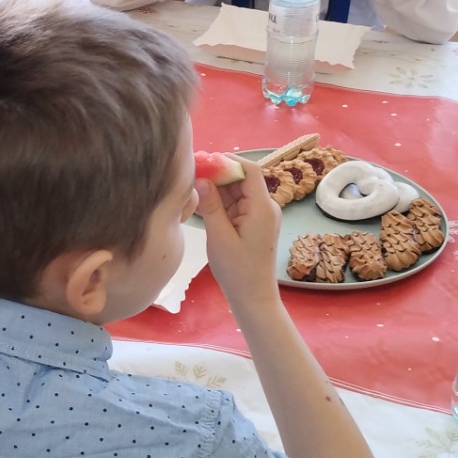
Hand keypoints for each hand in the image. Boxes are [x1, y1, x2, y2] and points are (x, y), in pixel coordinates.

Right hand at [193, 162, 281, 306]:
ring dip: (217, 189)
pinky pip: (236, 205)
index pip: (250, 170)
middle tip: (191, 174)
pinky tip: (202, 204)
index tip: (204, 160)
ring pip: (237, 192)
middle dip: (218, 175)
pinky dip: (220, 203)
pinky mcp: (253, 224)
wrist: (253, 297)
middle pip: (242, 179)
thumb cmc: (238, 270)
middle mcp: (265, 207)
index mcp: (262, 207)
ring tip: (192, 189)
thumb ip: (211, 206)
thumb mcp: (219, 237)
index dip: (228, 160)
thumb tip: (201, 178)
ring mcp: (260, 216)